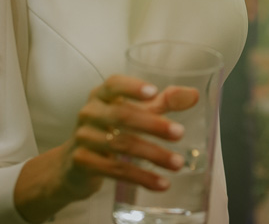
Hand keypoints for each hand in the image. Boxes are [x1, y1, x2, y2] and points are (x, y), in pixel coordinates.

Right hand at [54, 75, 195, 203]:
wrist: (76, 163)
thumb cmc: (111, 130)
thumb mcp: (137, 113)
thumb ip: (164, 103)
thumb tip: (193, 95)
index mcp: (102, 95)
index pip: (114, 84)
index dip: (133, 87)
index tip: (154, 93)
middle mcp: (90, 112)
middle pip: (122, 115)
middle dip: (153, 125)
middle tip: (179, 133)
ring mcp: (83, 137)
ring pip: (121, 144)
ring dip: (153, 154)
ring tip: (177, 163)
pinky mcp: (82, 162)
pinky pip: (115, 170)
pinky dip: (141, 177)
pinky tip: (161, 183)